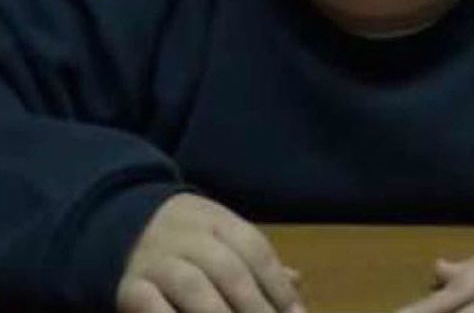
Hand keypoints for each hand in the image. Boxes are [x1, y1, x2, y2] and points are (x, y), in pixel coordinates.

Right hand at [116, 193, 305, 312]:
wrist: (124, 224)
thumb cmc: (189, 238)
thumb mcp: (223, 237)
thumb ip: (256, 262)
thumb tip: (297, 281)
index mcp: (217, 221)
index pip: (254, 248)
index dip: (277, 284)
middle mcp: (189, 236)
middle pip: (229, 269)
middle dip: (255, 306)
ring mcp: (158, 261)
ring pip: (194, 287)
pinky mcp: (129, 287)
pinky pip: (153, 307)